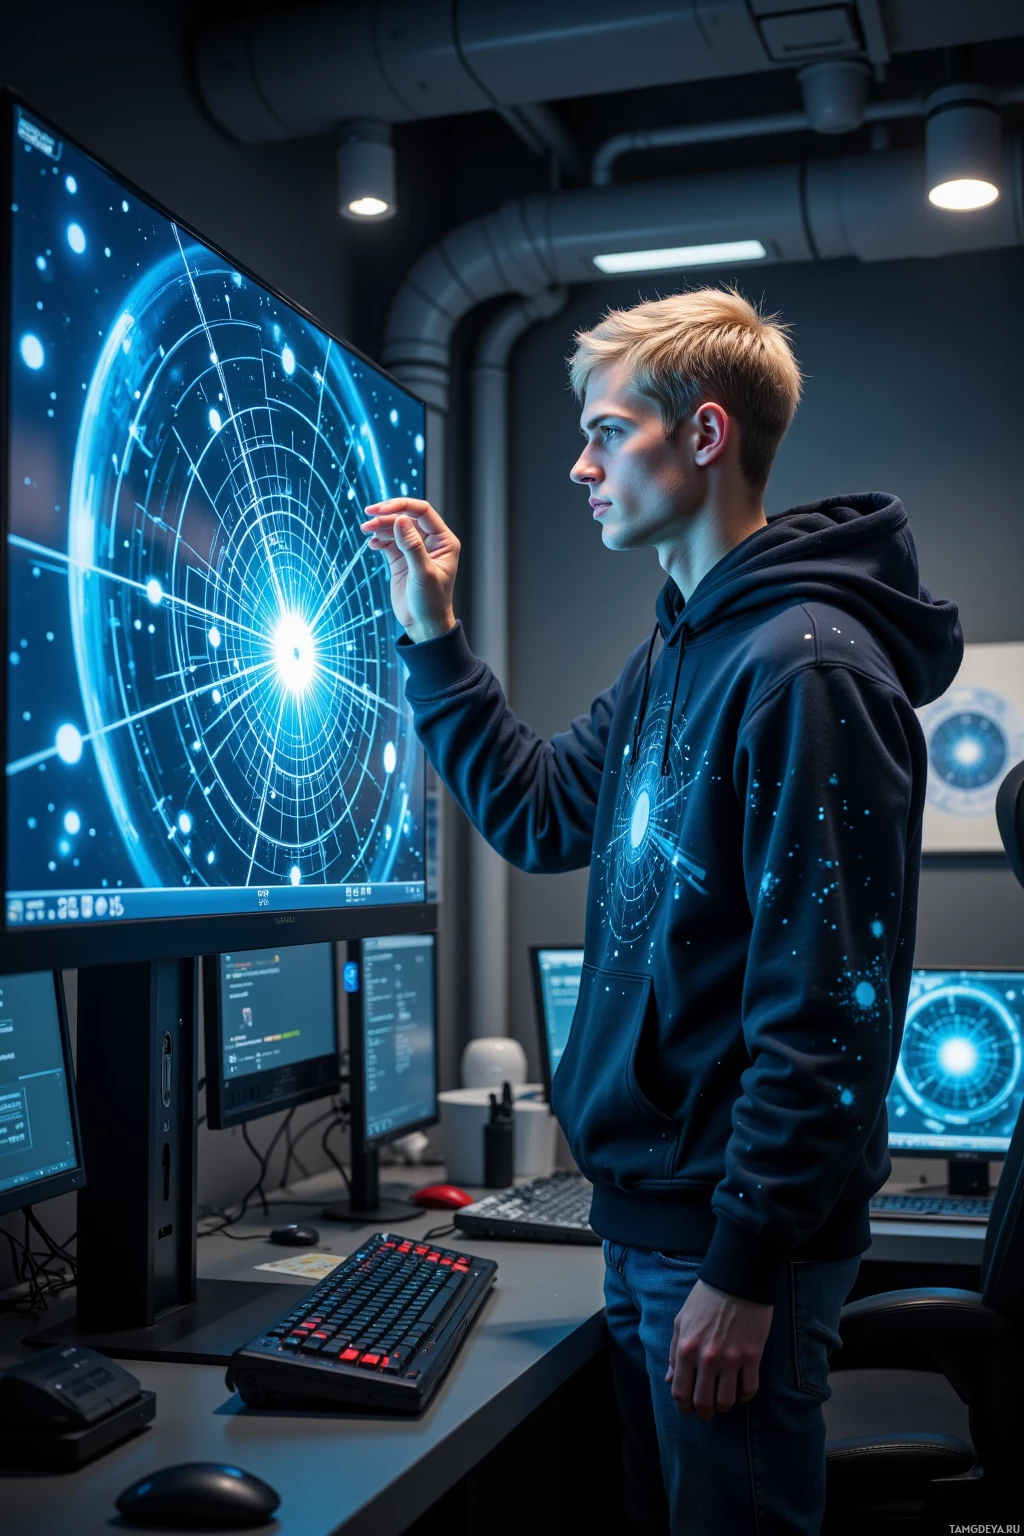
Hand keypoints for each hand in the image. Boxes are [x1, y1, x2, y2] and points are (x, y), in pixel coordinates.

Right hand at [360, 498, 459, 642]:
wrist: (423, 625)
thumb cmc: (431, 602)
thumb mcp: (423, 574)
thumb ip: (412, 546)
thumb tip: (400, 520)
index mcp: (443, 540)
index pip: (422, 512)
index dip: (401, 506)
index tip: (381, 510)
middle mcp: (430, 541)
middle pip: (406, 517)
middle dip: (387, 515)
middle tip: (368, 518)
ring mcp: (414, 549)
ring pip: (395, 528)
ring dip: (380, 527)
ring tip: (366, 531)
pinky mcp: (401, 559)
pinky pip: (388, 541)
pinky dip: (379, 539)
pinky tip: (372, 545)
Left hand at [666, 1278, 772, 1418]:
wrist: (737, 1279)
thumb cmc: (706, 1298)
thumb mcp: (681, 1321)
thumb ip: (673, 1352)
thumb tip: (670, 1379)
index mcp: (686, 1348)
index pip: (680, 1391)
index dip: (683, 1407)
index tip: (687, 1411)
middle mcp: (707, 1358)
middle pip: (703, 1402)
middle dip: (703, 1413)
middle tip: (706, 1412)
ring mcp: (731, 1359)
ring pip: (727, 1401)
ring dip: (723, 1407)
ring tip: (722, 1403)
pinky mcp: (753, 1357)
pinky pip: (749, 1389)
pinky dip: (744, 1397)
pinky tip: (741, 1392)